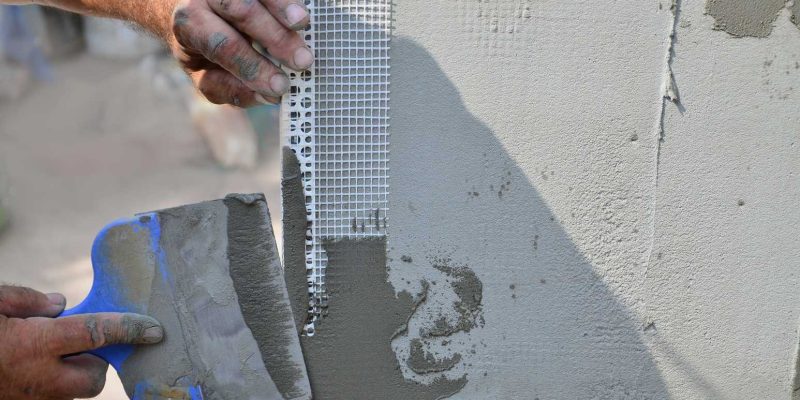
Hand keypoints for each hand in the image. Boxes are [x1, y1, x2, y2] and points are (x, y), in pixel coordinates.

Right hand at [0, 286, 163, 398]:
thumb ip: (23, 299)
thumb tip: (58, 305)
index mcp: (32, 345)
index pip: (97, 333)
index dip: (130, 329)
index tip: (154, 330)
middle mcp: (35, 380)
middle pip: (92, 379)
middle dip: (94, 362)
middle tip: (74, 343)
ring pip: (70, 394)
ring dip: (70, 375)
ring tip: (45, 355)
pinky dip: (50, 386)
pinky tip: (29, 368)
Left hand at [169, 0, 312, 106]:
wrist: (186, 5)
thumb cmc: (201, 45)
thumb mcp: (203, 73)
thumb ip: (230, 88)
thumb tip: (269, 96)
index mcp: (189, 24)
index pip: (221, 45)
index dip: (253, 66)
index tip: (280, 87)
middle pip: (241, 12)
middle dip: (275, 38)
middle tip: (302, 61)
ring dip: (282, 8)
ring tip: (303, 25)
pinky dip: (285, 0)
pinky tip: (300, 13)